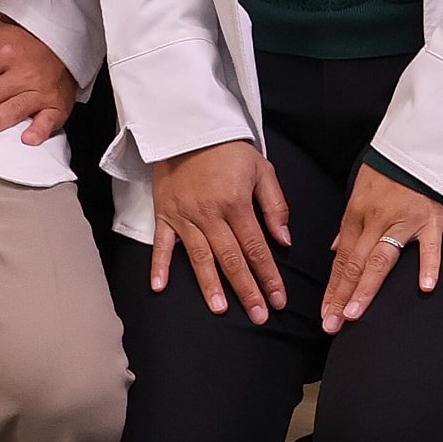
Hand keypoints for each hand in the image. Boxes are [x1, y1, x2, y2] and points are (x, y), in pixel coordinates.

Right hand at [149, 140, 289, 322]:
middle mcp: (210, 214)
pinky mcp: (164, 213)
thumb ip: (274, 206)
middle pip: (231, 259)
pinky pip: (161, 243)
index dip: (269, 276)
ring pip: (199, 257)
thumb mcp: (262, 169)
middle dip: (247, 290)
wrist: (189, 125)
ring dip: (210, 285)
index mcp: (236, 203)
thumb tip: (283, 241)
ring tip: (221, 309)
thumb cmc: (229, 149)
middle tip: (258, 316)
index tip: (278, 300)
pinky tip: (159, 287)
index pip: (256, 248)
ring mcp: (184, 216)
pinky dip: (158, 265)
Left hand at [321, 166, 442, 333]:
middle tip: (331, 325)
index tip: (325, 313)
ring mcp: (404, 222)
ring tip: (354, 313)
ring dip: (366, 288)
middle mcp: (376, 221)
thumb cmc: (388, 169)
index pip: (342, 259)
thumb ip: (349, 225)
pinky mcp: (432, 220)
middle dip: (341, 297)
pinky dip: (428, 265)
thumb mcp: (360, 191)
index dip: (333, 288)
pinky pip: (431, 246)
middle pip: (355, 264)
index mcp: (356, 215)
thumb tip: (336, 250)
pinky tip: (425, 287)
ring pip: (382, 259)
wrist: (418, 145)